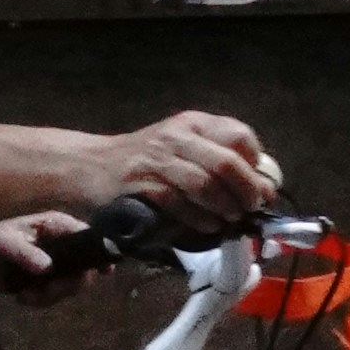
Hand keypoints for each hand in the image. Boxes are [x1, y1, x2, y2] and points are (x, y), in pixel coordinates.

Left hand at [0, 209, 112, 294]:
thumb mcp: (2, 244)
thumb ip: (25, 253)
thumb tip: (47, 268)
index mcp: (54, 225)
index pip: (86, 235)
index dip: (99, 251)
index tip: (105, 270)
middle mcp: (60, 243)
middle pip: (84, 267)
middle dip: (68, 284)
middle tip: (48, 291)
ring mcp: (54, 264)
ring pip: (71, 285)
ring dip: (51, 296)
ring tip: (26, 296)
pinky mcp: (45, 282)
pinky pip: (55, 295)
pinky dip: (41, 301)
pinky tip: (22, 298)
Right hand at [82, 110, 282, 236]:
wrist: (88, 166)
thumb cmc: (142, 162)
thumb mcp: (179, 147)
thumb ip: (215, 160)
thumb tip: (260, 187)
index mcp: (192, 123)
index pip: (238, 135)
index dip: (256, 165)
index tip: (261, 188)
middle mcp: (176, 136)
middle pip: (226, 163)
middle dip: (246, 191)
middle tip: (251, 209)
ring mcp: (156, 159)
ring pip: (204, 185)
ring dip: (224, 208)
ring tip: (231, 220)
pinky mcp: (141, 185)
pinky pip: (180, 204)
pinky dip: (200, 219)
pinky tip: (208, 227)